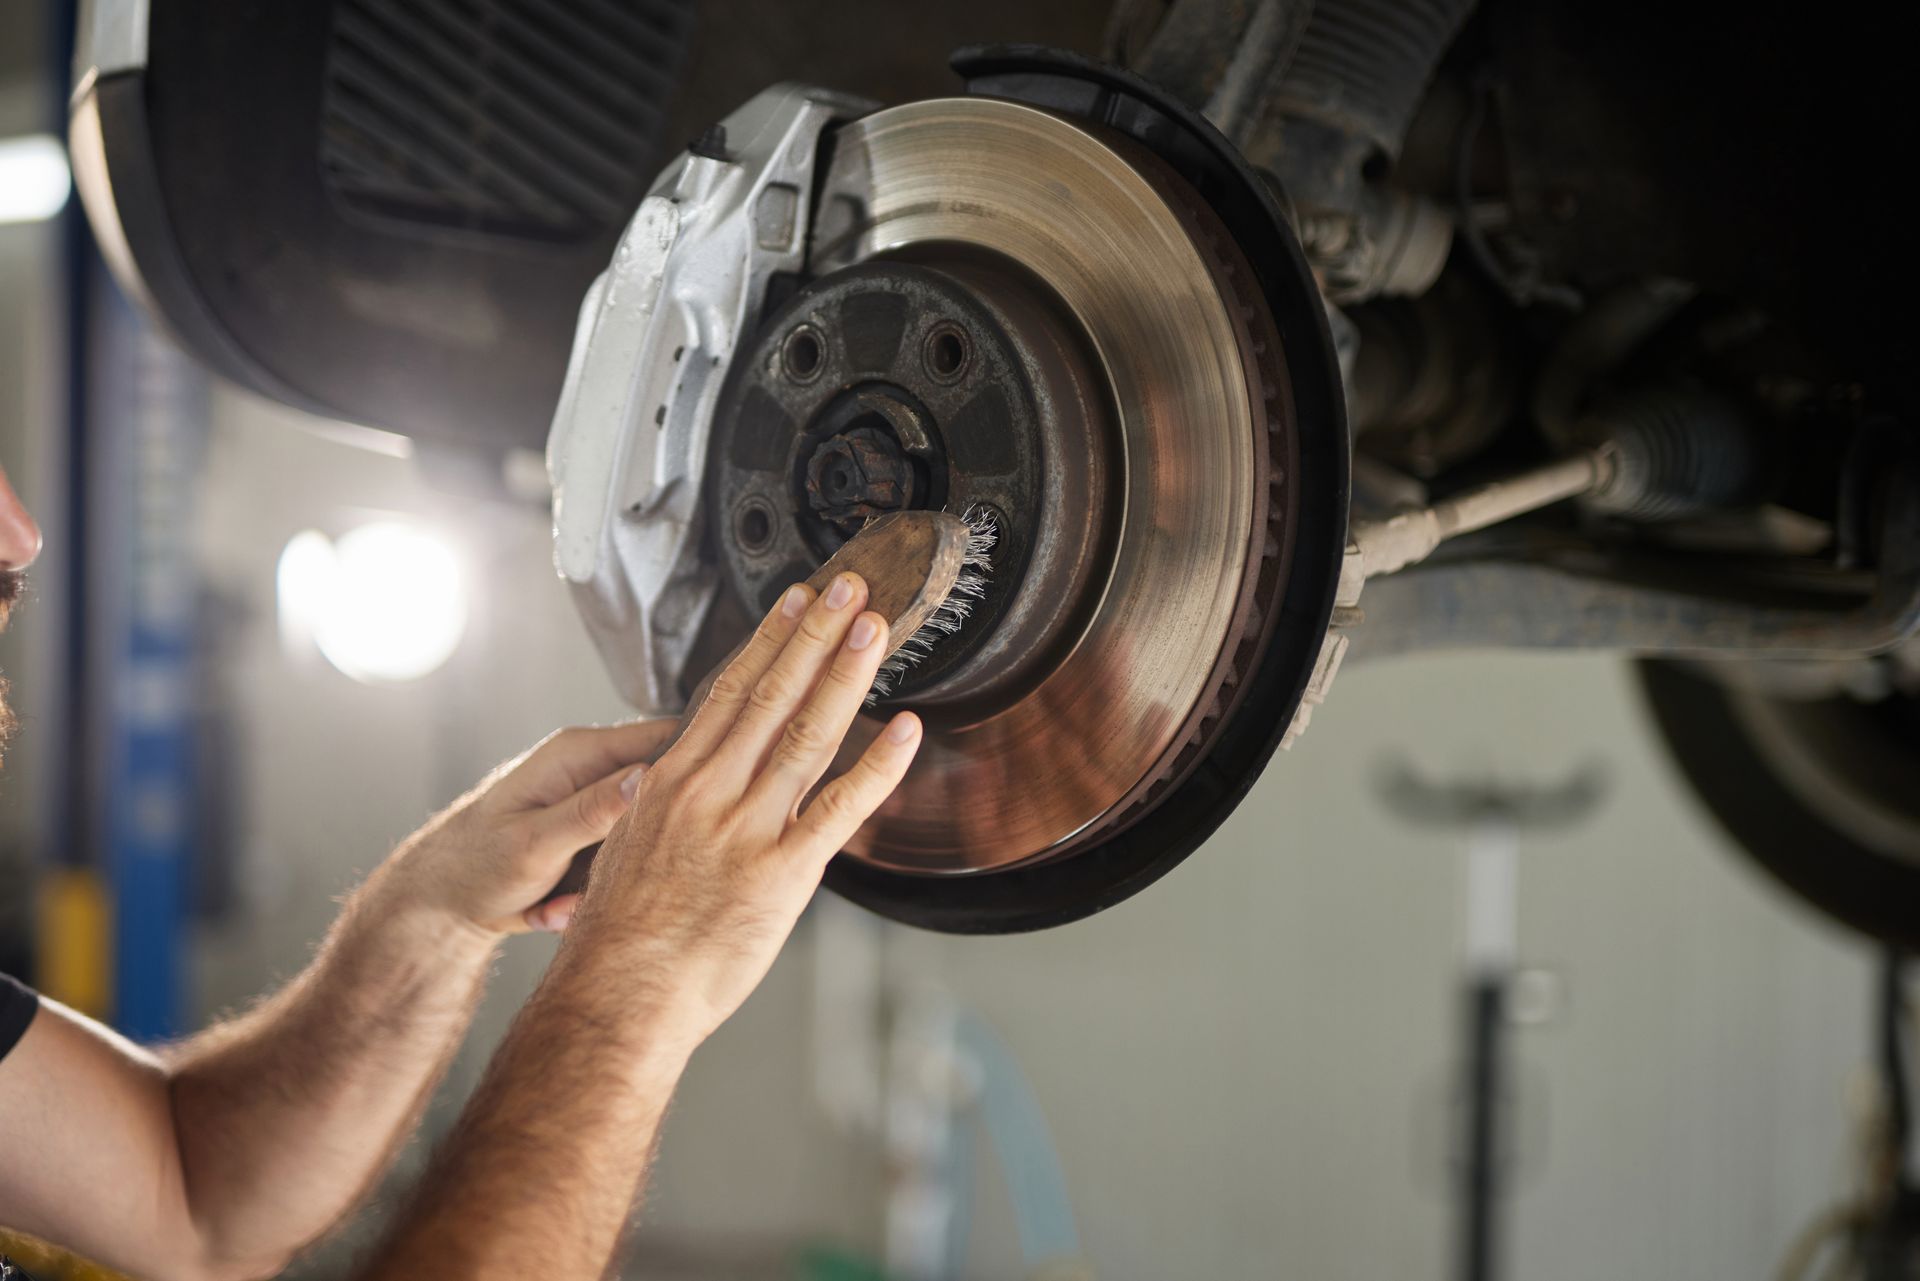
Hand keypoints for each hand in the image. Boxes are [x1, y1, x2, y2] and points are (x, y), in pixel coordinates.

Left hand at [382, 719, 678, 936]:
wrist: (438, 904)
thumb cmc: (473, 865)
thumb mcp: (535, 842)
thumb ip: (593, 810)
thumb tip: (647, 777)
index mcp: (580, 752)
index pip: (667, 735)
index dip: (700, 766)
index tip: (714, 808)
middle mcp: (593, 770)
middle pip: (665, 793)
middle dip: (649, 844)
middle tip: (609, 880)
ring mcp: (595, 805)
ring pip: (646, 837)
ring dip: (616, 876)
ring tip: (564, 900)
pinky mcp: (592, 838)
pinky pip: (621, 863)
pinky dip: (593, 892)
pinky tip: (555, 905)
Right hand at [564, 571, 921, 1052]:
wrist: (620, 993)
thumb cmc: (620, 934)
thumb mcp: (626, 844)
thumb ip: (663, 802)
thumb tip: (676, 777)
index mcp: (670, 779)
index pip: (730, 690)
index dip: (771, 640)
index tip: (798, 600)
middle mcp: (710, 791)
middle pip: (773, 693)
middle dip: (815, 634)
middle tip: (851, 587)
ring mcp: (748, 828)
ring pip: (807, 732)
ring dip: (845, 674)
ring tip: (875, 628)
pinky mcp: (783, 872)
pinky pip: (841, 807)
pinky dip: (878, 765)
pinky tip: (906, 730)